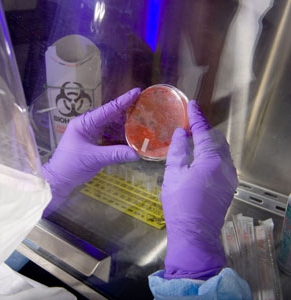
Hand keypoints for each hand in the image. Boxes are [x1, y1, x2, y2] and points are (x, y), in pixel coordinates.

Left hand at [42, 88, 140, 208]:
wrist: (59, 179)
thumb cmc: (70, 165)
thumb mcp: (93, 159)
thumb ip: (115, 155)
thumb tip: (136, 154)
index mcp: (84, 123)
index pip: (107, 109)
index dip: (123, 101)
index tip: (137, 91)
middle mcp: (88, 125)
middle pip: (110, 116)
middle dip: (127, 112)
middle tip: (145, 107)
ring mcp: (90, 133)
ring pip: (111, 126)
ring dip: (125, 126)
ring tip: (142, 123)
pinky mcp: (93, 142)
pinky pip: (109, 136)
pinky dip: (120, 137)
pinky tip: (131, 138)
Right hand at [162, 100, 237, 279]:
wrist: (194, 233)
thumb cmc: (180, 204)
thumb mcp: (173, 174)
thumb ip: (178, 150)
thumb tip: (182, 133)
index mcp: (212, 160)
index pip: (205, 132)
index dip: (197, 118)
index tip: (192, 105)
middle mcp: (226, 166)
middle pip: (217, 140)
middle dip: (205, 129)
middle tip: (191, 122)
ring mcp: (230, 178)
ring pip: (221, 152)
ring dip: (209, 142)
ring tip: (194, 137)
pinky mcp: (228, 187)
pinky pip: (222, 163)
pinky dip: (212, 154)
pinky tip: (200, 157)